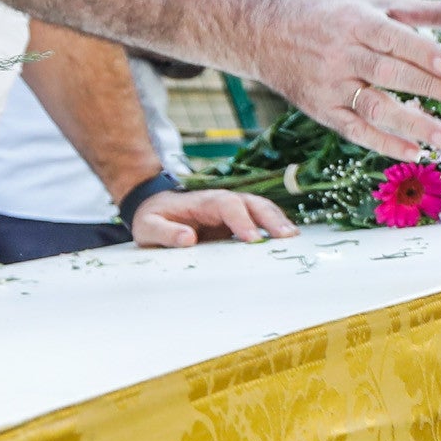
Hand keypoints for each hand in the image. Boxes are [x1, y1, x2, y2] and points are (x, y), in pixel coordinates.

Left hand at [128, 186, 297, 246]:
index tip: (252, 238)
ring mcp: (232, 210)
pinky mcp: (237, 221)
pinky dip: (275, 226)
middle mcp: (222, 201)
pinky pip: (261, 219)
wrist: (155, 208)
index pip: (227, 205)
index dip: (241, 220)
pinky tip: (286, 239)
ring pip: (261, 208)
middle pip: (252, 203)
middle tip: (286, 237)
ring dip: (278, 221)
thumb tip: (187, 238)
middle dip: (270, 218)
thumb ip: (165, 232)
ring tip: (292, 238)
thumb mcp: (148, 227)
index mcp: (201, 201)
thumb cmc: (152, 218)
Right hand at [245, 0, 440, 157]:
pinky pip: (355, 130)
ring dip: (410, 123)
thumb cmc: (332, 15)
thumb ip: (420, 10)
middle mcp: (342, 54)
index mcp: (356, 22)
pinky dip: (383, 143)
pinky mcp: (322, 110)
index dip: (420, 51)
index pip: (392, 38)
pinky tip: (412, 152)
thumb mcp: (371, 3)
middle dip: (426, 87)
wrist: (267, 33)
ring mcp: (330, 85)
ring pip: (373, 106)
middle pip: (387, 72)